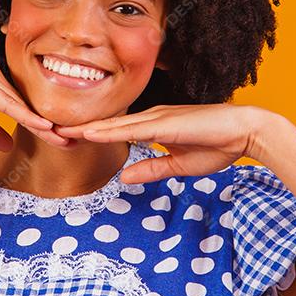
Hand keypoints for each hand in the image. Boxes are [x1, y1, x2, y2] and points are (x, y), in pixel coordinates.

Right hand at [0, 50, 68, 150]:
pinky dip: (25, 115)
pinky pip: (7, 102)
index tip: (59, 140)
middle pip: (27, 105)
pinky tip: (42, 127)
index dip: (40, 125)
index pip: (21, 108)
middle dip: (50, 125)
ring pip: (22, 104)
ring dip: (43, 123)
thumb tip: (9, 144)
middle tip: (74, 141)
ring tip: (65, 139)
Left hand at [53, 104, 261, 183]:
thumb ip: (152, 169)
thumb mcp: (178, 165)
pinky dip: (109, 130)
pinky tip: (91, 133)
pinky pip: (132, 128)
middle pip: (108, 125)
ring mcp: (158, 118)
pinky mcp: (166, 123)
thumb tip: (125, 177)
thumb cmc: (218, 145)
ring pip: (114, 125)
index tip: (66, 139)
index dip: (91, 134)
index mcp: (154, 126)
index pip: (116, 131)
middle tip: (50, 132)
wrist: (245, 131)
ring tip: (60, 132)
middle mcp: (151, 117)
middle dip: (79, 129)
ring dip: (87, 129)